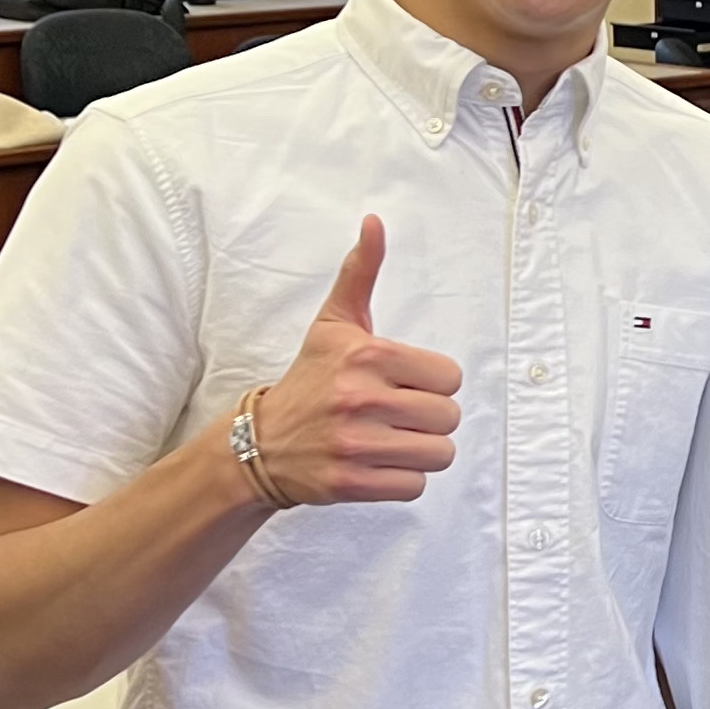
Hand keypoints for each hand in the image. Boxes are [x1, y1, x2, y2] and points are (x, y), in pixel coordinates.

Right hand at [244, 218, 463, 506]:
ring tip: (391, 439)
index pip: (450, 377)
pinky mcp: (350, 483)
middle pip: (449, 417)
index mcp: (367, 356)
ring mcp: (354, 445)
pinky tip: (378, 463)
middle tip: (397, 415)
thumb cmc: (310, 379)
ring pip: (438, 454)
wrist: (259, 444)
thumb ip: (361, 272)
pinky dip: (402, 479)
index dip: (433, 383)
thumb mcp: (334, 323)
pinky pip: (414, 486)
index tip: (404, 384)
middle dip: (430, 419)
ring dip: (421, 451)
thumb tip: (374, 222)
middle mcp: (360, 399)